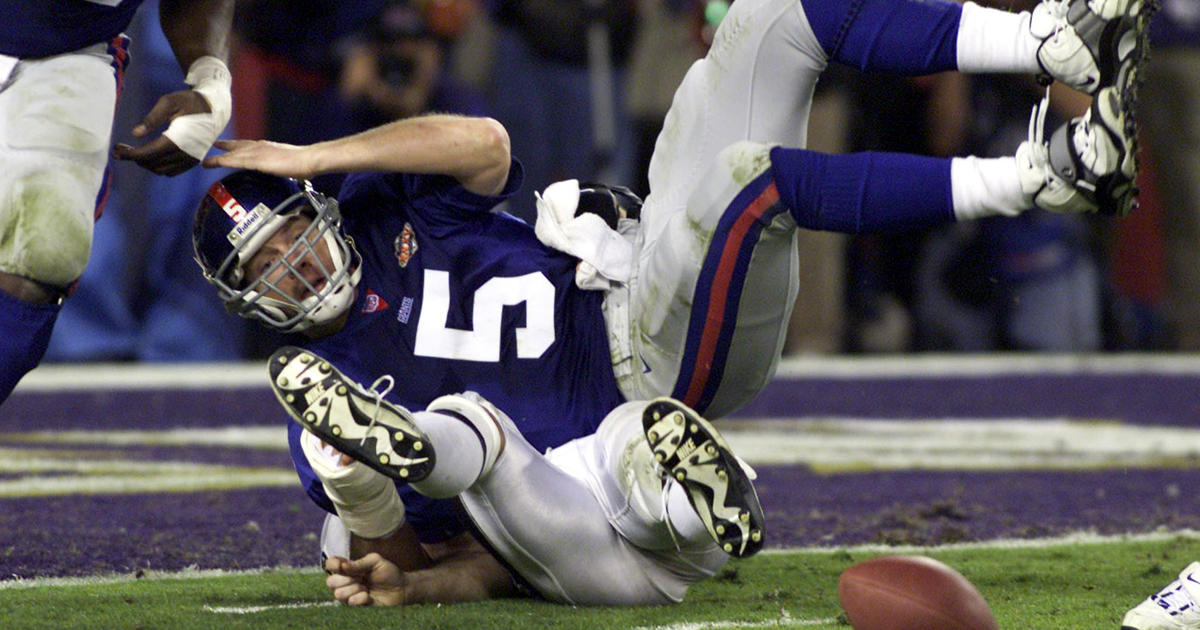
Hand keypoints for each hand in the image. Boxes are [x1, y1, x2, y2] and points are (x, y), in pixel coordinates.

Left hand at [112, 89, 209, 175]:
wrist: (215, 109)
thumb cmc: (190, 102)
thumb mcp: (168, 103)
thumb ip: (151, 119)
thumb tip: (135, 134)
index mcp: (176, 140)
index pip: (148, 154)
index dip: (130, 154)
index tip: (116, 151)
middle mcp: (183, 154)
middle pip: (152, 163)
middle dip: (134, 158)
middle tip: (121, 149)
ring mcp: (189, 160)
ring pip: (160, 170)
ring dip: (146, 164)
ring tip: (135, 152)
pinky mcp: (193, 161)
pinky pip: (172, 172)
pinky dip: (159, 167)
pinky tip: (153, 157)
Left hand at [201, 139, 316, 178]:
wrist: (308, 159)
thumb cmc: (305, 163)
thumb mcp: (291, 164)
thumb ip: (283, 166)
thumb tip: (288, 172)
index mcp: (267, 147)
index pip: (247, 145)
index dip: (236, 145)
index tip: (227, 145)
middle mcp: (258, 146)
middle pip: (236, 146)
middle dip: (223, 146)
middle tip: (210, 146)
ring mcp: (255, 152)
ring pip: (230, 154)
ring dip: (216, 156)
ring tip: (204, 160)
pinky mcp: (254, 160)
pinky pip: (231, 161)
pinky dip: (219, 161)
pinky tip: (210, 164)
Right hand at [325, 553, 406, 605]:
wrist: (402, 588)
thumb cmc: (388, 572)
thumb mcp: (376, 561)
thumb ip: (359, 563)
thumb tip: (343, 565)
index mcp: (349, 568)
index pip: (331, 565)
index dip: (332, 565)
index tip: (340, 565)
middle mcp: (347, 582)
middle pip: (330, 582)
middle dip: (343, 579)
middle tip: (359, 578)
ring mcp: (351, 594)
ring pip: (338, 594)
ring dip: (353, 589)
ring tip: (365, 587)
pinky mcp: (358, 606)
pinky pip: (351, 602)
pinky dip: (360, 597)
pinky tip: (368, 595)